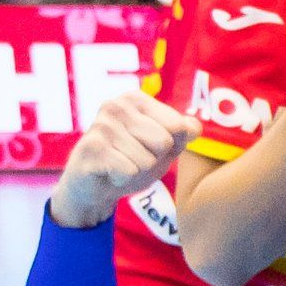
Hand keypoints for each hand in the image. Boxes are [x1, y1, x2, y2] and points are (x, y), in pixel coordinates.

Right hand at [49, 84, 195, 227]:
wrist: (94, 186)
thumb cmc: (132, 160)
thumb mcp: (164, 146)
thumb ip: (183, 133)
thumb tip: (194, 127)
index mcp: (135, 99)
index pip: (178, 127)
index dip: (170, 146)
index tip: (150, 146)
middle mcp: (115, 106)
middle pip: (164, 142)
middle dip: (154, 159)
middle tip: (134, 158)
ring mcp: (101, 125)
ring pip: (147, 160)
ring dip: (138, 171)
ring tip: (121, 165)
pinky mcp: (91, 148)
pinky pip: (129, 171)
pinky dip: (123, 179)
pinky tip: (110, 173)